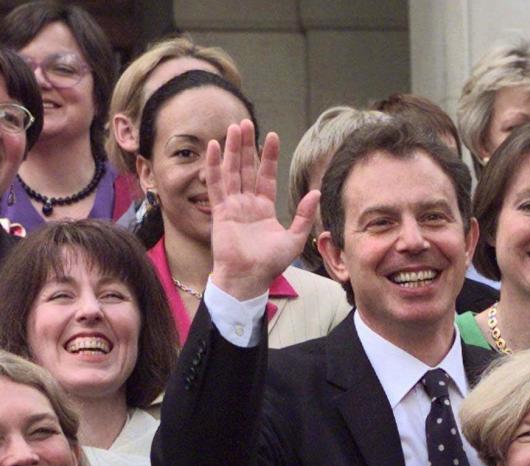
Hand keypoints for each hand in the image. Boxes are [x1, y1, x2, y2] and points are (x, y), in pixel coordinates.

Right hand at [205, 120, 320, 300]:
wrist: (249, 278)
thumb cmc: (270, 264)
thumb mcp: (294, 239)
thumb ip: (303, 215)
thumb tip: (316, 192)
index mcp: (264, 208)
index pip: (267, 176)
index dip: (269, 157)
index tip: (272, 137)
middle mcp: (247, 204)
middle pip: (246, 168)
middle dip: (246, 146)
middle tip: (246, 123)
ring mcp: (233, 206)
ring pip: (232, 171)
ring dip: (231, 149)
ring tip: (233, 127)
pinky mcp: (220, 211)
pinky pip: (216, 184)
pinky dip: (214, 166)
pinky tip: (213, 147)